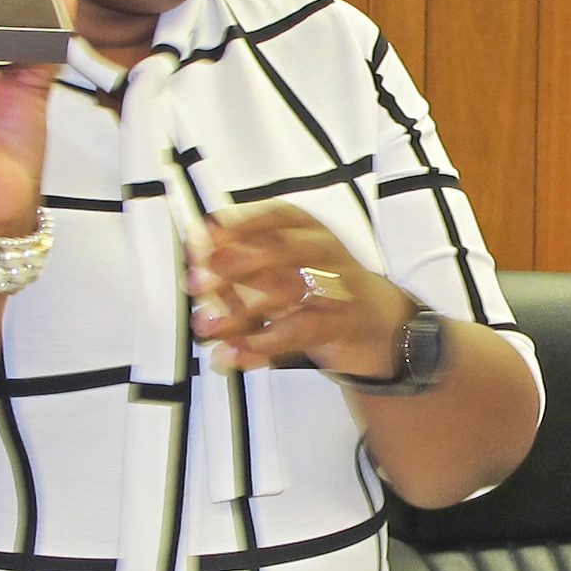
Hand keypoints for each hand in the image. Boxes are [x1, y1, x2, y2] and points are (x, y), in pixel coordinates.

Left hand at [187, 204, 413, 375]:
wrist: (376, 324)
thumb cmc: (316, 286)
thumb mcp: (280, 264)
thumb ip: (238, 256)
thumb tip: (194, 245)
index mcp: (308, 229)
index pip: (276, 216)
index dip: (238, 226)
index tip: (203, 237)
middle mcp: (324, 252)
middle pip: (283, 250)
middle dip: (237, 264)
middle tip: (198, 281)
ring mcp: (336, 287)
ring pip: (288, 293)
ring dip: (241, 311)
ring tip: (206, 328)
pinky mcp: (339, 325)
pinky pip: (297, 333)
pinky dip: (261, 346)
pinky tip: (233, 354)